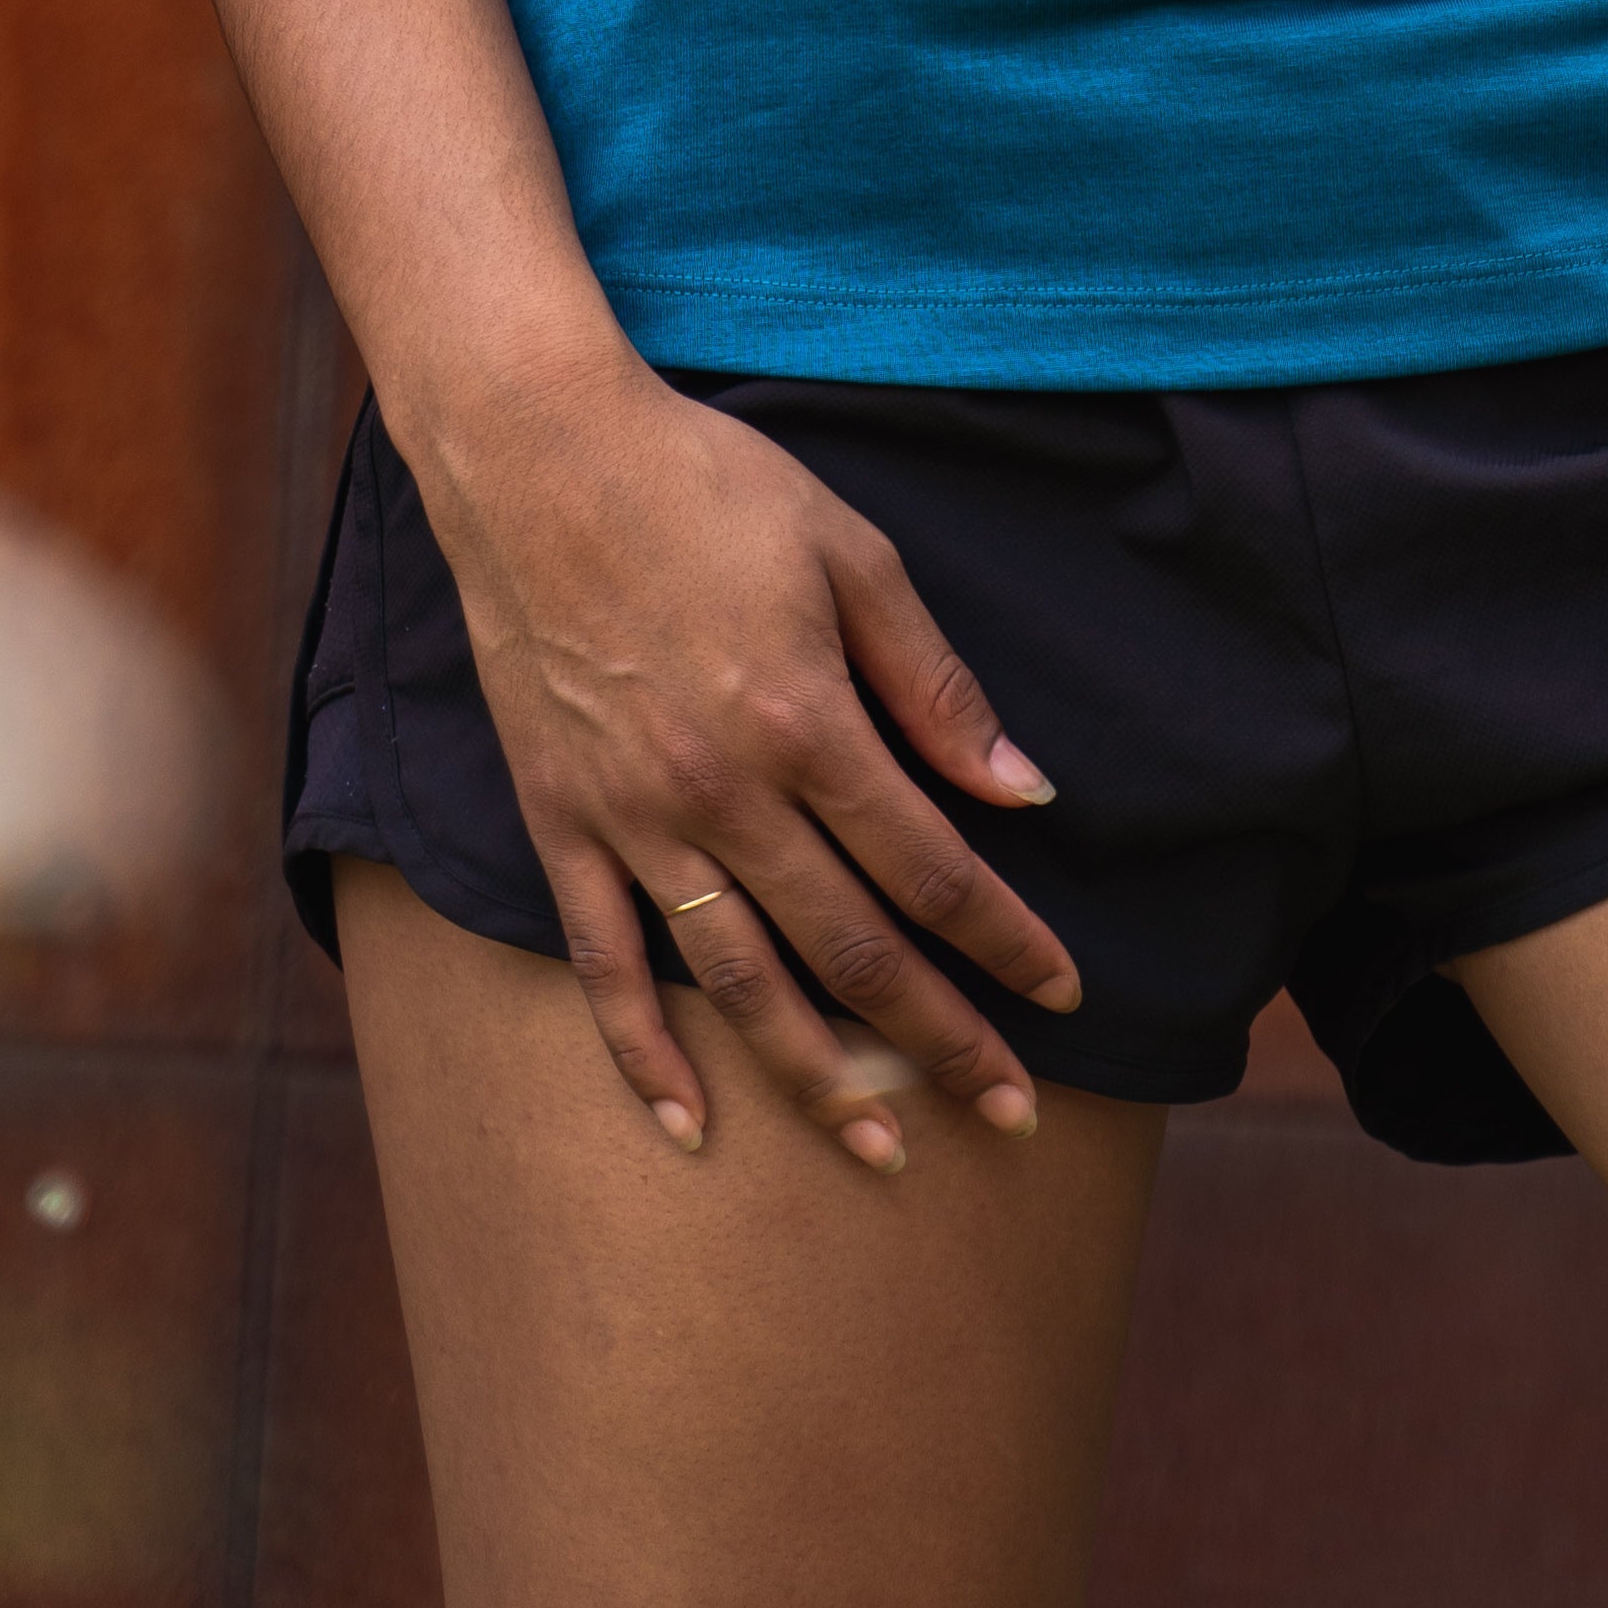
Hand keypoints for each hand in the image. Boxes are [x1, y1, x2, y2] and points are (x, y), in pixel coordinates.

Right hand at [418, 353, 1082, 1174]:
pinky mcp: (561, 824)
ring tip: (886, 1152)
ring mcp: (634, 820)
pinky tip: (691, 1124)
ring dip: (818, 1079)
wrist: (540, 456)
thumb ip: (935, 686)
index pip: (934, 870)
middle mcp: (722, 795)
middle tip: (1015, 1119)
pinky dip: (645, 1054)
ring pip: (741, 984)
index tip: (1067, 997)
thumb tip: (1025, 792)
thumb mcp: (851, 555)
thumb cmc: (709, 487)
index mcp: (806, 724)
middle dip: (944, 1043)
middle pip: (854, 953)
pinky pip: (605, 964)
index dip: (1009, 943)